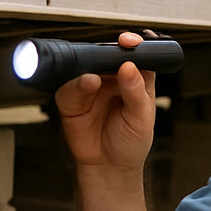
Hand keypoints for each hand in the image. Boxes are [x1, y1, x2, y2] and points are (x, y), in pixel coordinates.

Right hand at [53, 31, 157, 174]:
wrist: (108, 169)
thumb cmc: (130, 143)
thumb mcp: (141, 119)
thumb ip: (135, 92)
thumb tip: (129, 66)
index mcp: (134, 80)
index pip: (135, 55)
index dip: (134, 44)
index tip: (130, 41)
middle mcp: (111, 79)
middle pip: (107, 54)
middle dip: (107, 49)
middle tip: (111, 49)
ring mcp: (90, 88)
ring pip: (86, 66)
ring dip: (90, 65)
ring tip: (97, 76)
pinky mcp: (71, 100)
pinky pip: (69, 86)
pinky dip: (76, 83)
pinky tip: (87, 83)